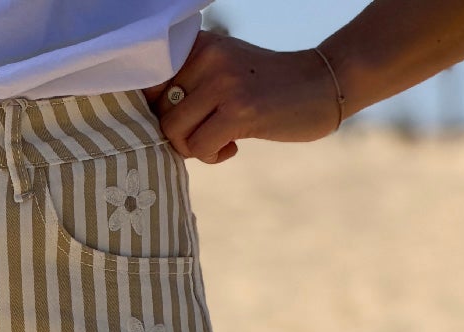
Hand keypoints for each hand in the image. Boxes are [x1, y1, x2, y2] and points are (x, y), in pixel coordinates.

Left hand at [144, 30, 342, 163]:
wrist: (322, 84)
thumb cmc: (266, 88)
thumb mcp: (223, 70)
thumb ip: (187, 84)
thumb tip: (141, 122)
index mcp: (199, 44)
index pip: (147, 83)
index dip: (158, 112)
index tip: (185, 120)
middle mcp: (207, 56)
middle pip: (157, 114)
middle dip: (179, 135)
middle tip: (208, 133)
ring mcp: (223, 82)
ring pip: (174, 132)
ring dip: (194, 148)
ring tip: (221, 138)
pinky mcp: (239, 109)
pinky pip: (199, 148)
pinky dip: (213, 156)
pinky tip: (235, 145)